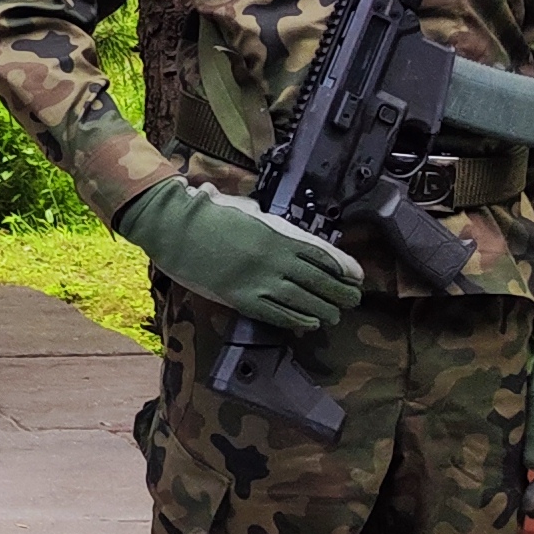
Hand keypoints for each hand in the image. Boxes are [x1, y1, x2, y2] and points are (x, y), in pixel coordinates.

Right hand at [116, 178, 365, 336]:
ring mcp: (259, 280)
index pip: (322, 254)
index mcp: (278, 233)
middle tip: (353, 299)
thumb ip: (271, 224)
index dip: (343, 267)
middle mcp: (275, 258)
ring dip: (324, 309)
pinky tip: (309, 323)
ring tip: (335, 315)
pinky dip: (298, 320)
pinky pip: (278, 313)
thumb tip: (287, 238)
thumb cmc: (208, 212)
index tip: (357, 276)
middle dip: (340, 292)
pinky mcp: (242, 297)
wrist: (175, 226)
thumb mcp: (248, 209)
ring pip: (303, 300)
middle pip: (319, 280)